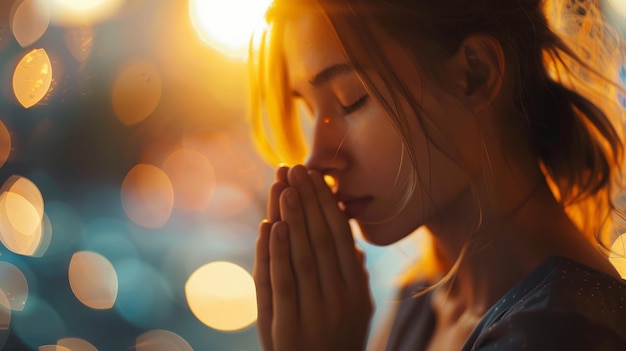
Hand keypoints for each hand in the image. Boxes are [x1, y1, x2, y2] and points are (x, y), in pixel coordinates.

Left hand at [254, 165, 373, 350]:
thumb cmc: (337, 344)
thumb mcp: (356, 314)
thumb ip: (355, 280)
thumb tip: (355, 250)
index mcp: (357, 290)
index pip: (341, 237)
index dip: (327, 204)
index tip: (315, 176)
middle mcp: (340, 298)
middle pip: (322, 239)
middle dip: (308, 201)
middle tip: (296, 168)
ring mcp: (315, 313)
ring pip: (302, 256)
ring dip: (292, 217)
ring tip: (283, 186)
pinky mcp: (287, 327)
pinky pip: (281, 283)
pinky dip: (275, 252)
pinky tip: (271, 225)